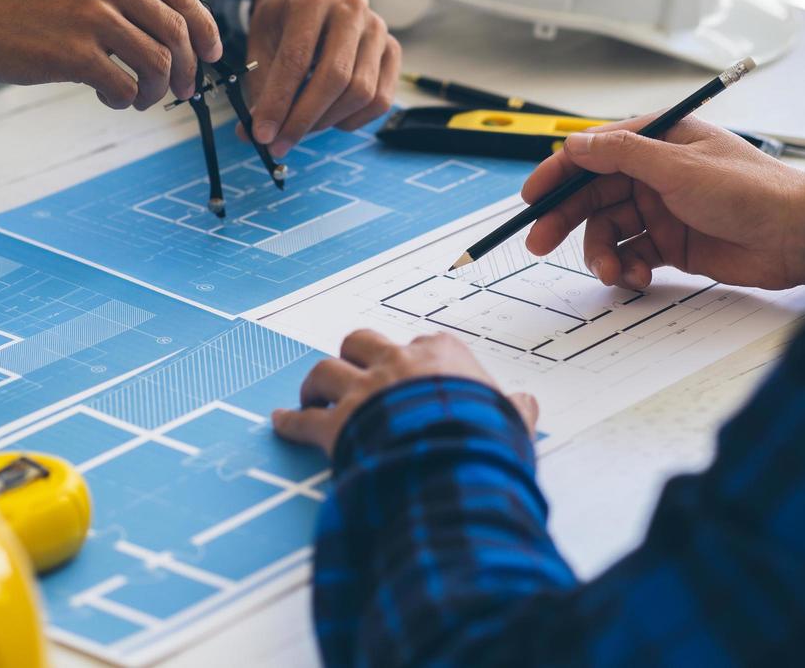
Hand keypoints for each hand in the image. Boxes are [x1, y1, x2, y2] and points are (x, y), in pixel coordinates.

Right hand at [0, 0, 221, 109]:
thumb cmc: (31, 1)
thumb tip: (190, 26)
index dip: (206, 31)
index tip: (212, 55)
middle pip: (178, 32)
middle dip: (190, 68)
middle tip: (185, 90)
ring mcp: (92, 14)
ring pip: (159, 64)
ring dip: (158, 90)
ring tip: (141, 98)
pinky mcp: (75, 53)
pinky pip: (127, 87)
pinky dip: (127, 101)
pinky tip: (111, 99)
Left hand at [244, 0, 400, 156]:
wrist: (309, 2)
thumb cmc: (282, 25)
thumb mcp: (260, 46)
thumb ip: (260, 89)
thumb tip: (255, 136)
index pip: (296, 59)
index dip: (279, 102)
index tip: (263, 134)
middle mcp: (351, 8)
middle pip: (335, 77)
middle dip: (304, 119)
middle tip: (280, 145)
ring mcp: (377, 29)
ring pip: (361, 92)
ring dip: (327, 122)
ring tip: (301, 128)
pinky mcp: (392, 49)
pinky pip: (380, 100)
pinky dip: (352, 119)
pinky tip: (329, 117)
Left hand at [272, 330, 538, 456]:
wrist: (455, 463)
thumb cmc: (486, 439)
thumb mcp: (511, 421)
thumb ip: (515, 409)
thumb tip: (526, 404)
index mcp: (439, 353)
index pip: (418, 343)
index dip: (410, 361)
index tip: (409, 375)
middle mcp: (396, 362)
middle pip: (360, 341)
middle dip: (353, 356)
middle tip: (351, 375)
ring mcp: (363, 392)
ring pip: (324, 371)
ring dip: (315, 385)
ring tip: (312, 396)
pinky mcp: (337, 426)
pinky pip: (303, 420)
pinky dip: (288, 421)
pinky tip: (278, 421)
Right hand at [523, 117, 804, 290]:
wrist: (797, 237)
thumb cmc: (751, 190)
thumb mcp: (680, 167)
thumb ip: (623, 155)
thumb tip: (576, 142)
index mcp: (657, 141)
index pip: (593, 153)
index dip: (558, 174)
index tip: (532, 198)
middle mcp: (655, 173)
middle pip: (592, 195)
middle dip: (566, 219)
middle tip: (540, 242)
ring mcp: (662, 210)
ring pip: (608, 230)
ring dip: (601, 252)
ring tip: (612, 271)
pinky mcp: (672, 244)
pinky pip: (631, 255)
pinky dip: (626, 267)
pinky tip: (635, 277)